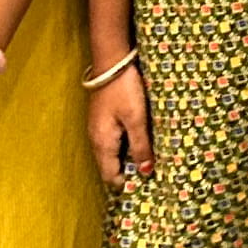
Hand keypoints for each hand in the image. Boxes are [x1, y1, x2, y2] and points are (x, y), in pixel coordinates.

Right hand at [87, 61, 152, 185]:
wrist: (111, 61)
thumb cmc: (124, 90)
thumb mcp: (136, 119)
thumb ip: (140, 146)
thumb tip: (145, 172)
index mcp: (102, 144)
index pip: (110, 177)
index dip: (127, 185)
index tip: (146, 186)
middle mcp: (96, 140)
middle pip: (110, 167)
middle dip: (128, 174)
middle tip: (151, 175)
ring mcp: (97, 129)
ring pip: (112, 154)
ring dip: (127, 160)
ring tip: (148, 160)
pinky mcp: (102, 119)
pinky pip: (112, 142)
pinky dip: (124, 147)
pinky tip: (139, 142)